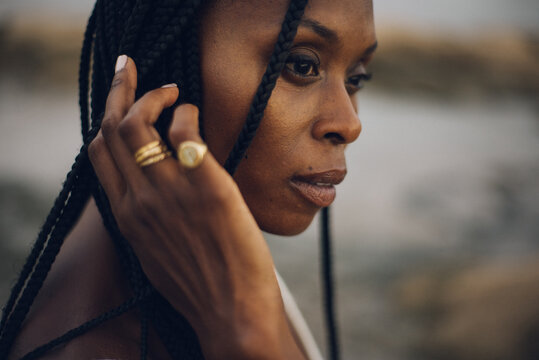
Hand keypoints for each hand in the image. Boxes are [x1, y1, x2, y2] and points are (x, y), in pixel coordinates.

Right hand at [88, 56, 304, 358]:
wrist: (231, 312)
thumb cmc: (200, 284)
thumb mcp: (157, 252)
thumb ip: (148, 217)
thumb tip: (154, 189)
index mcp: (127, 215)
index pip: (98, 153)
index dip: (104, 118)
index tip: (116, 98)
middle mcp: (140, 199)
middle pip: (112, 130)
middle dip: (118, 89)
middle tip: (130, 68)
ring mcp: (171, 192)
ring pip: (140, 125)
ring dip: (154, 95)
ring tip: (172, 89)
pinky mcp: (207, 187)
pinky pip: (184, 132)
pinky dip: (186, 113)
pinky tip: (196, 115)